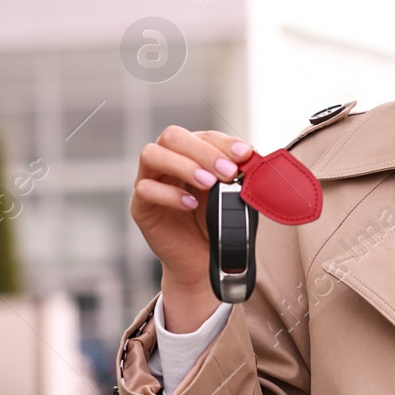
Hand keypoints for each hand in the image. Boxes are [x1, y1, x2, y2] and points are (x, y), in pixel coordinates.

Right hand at [130, 126, 253, 329]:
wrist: (205, 260)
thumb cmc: (220, 223)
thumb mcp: (235, 196)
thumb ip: (241, 177)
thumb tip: (254, 160)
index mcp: (192, 154)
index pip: (202, 135)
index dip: (223, 142)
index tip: (244, 155)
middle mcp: (168, 162)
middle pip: (173, 136)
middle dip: (203, 151)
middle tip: (227, 171)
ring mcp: (151, 181)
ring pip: (151, 155)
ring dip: (183, 165)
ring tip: (208, 183)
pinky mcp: (141, 205)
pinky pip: (145, 189)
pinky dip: (170, 194)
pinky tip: (191, 205)